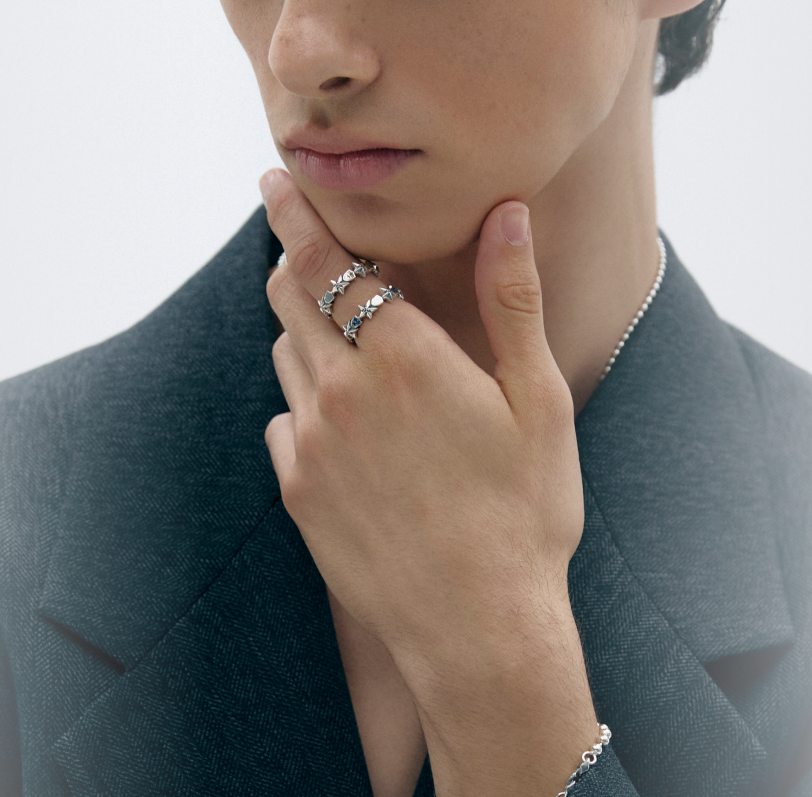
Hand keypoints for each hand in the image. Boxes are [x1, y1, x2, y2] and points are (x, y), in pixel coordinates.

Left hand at [260, 170, 598, 796]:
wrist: (479, 629)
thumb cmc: (526, 513)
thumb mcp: (537, 400)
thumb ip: (512, 298)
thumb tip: (506, 212)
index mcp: (404, 356)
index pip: (327, 260)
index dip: (295, 215)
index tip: (274, 180)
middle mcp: (342, 390)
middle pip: (291, 297)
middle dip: (296, 263)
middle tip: (311, 247)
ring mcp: (311, 442)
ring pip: (288, 356)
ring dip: (308, 333)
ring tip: (354, 347)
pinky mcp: (296, 489)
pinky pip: (285, 421)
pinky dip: (307, 405)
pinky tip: (353, 428)